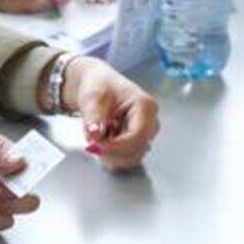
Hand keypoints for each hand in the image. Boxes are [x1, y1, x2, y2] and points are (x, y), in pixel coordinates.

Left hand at [62, 58, 160, 172]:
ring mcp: (146, 135)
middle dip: (112, 152)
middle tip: (92, 143)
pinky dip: (110, 154)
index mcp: (146, 106)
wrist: (99, 86)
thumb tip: (95, 136)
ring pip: (131, 158)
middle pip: (136, 150)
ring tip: (97, 137)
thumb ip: (94, 117)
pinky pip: (126, 158)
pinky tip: (103, 141)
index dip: (116, 146)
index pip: (137, 136)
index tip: (95, 147)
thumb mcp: (93, 97)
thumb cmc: (100, 86)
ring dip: (110, 154)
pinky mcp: (138, 143)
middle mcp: (151, 123)